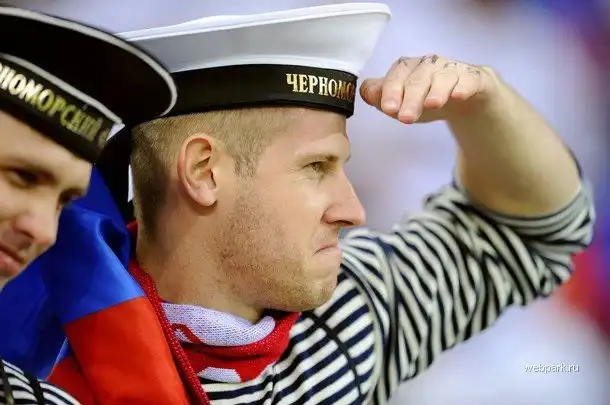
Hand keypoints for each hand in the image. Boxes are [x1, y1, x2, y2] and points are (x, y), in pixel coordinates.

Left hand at [360, 54, 497, 123]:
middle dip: (410, 98)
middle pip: (418, 78)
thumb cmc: (426, 97)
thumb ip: (382, 97)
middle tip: (405, 118)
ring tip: (432, 105)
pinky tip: (457, 96)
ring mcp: (453, 70)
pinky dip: (463, 87)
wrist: (466, 97)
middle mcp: (430, 65)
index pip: (397, 75)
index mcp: (409, 68)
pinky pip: (469, 80)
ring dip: (436, 91)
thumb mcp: (402, 101)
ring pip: (443, 77)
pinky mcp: (474, 79)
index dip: (391, 90)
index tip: (388, 109)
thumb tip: (366, 93)